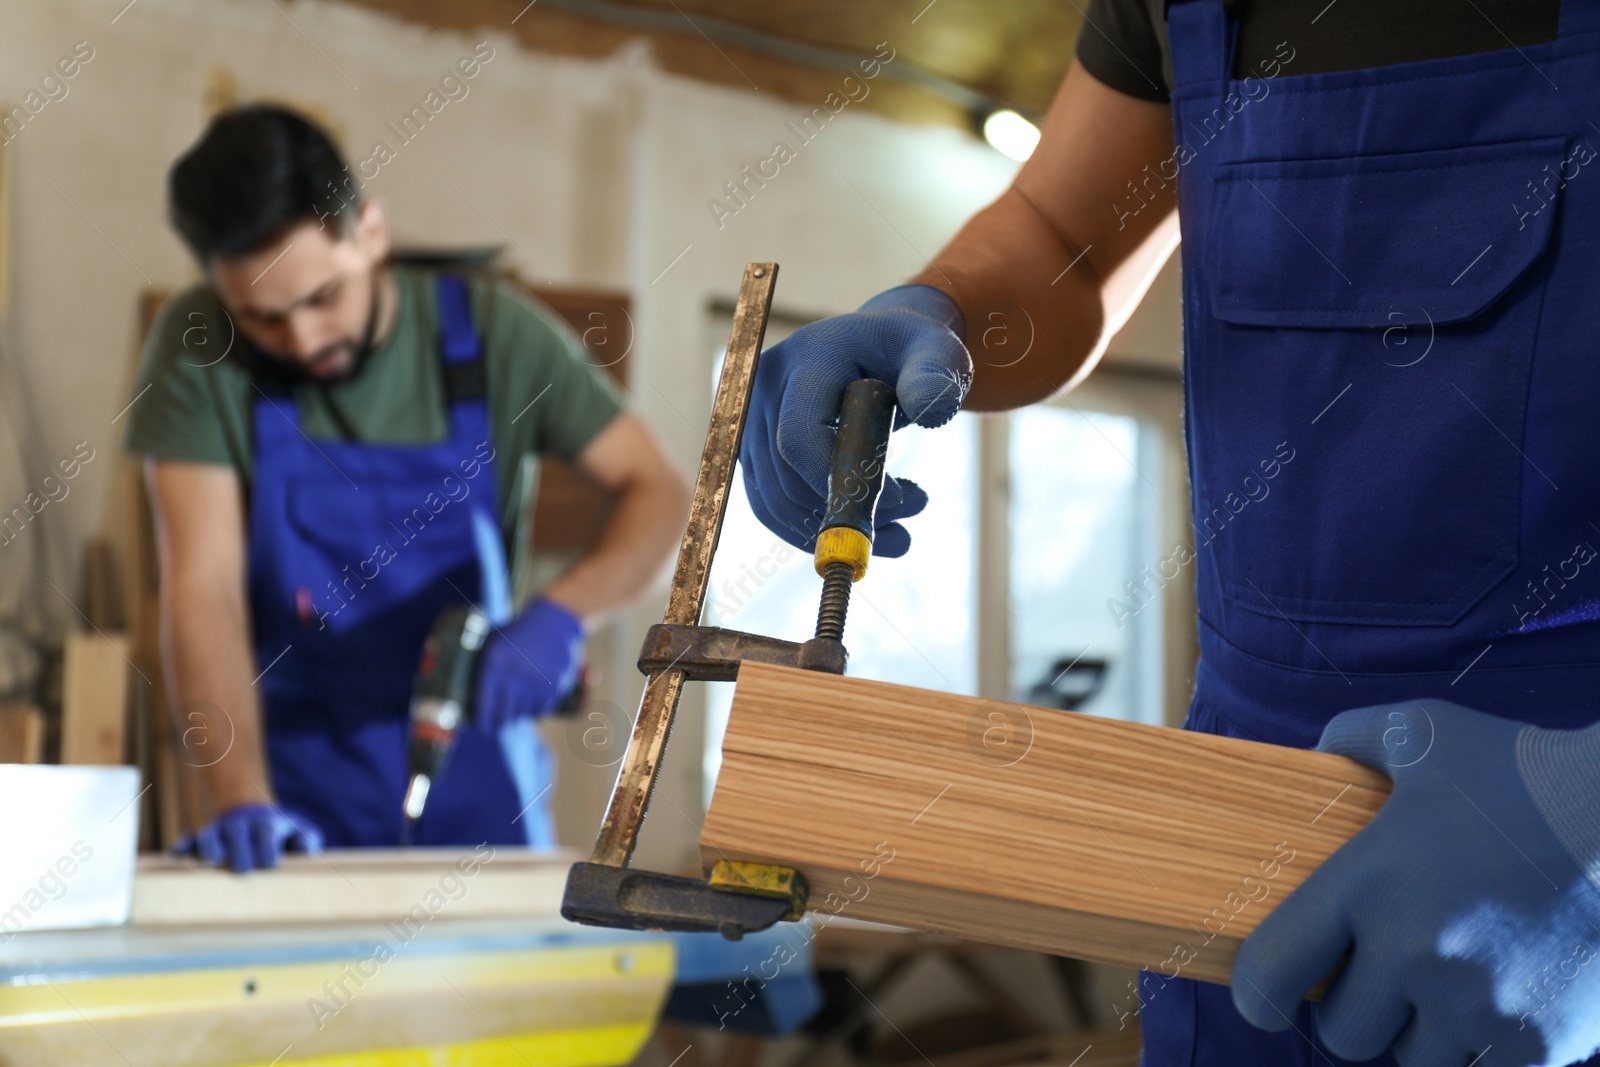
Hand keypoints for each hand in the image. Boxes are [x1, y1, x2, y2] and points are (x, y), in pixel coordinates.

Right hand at [174, 802, 323, 873]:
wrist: (252, 816)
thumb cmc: (281, 834)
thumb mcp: (300, 831)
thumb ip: (309, 839)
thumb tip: (304, 850)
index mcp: (266, 825)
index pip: (265, 832)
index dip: (267, 847)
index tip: (271, 863)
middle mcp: (240, 826)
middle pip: (236, 833)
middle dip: (239, 850)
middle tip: (244, 869)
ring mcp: (219, 832)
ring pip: (209, 835)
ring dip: (210, 846)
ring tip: (214, 860)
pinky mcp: (201, 840)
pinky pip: (188, 840)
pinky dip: (182, 847)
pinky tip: (177, 855)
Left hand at [472, 596, 582, 731]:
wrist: (554, 622)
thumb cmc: (518, 631)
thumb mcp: (494, 640)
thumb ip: (478, 660)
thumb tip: (457, 681)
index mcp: (494, 662)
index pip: (483, 704)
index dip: (480, 721)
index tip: (479, 726)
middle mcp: (514, 675)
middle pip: (502, 715)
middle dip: (496, 723)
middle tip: (494, 724)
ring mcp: (535, 682)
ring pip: (521, 714)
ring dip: (516, 715)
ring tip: (513, 708)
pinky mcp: (553, 687)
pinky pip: (539, 710)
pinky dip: (534, 710)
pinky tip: (530, 702)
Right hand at [739, 284, 970, 556]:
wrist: (879, 345)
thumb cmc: (910, 349)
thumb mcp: (935, 352)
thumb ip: (935, 375)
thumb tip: (930, 410)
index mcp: (806, 358)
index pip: (800, 435)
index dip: (843, 481)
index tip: (899, 501)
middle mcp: (765, 387)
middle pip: (788, 475)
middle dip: (848, 512)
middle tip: (908, 523)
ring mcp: (751, 420)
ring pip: (777, 500)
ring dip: (834, 529)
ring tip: (897, 532)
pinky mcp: (753, 449)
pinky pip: (772, 505)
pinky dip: (814, 529)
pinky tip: (864, 532)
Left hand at [1234, 699, 1599, 1066]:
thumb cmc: (1529, 770)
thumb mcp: (1426, 733)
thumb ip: (1354, 738)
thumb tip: (1314, 755)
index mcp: (1367, 881)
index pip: (1269, 969)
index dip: (1257, 994)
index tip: (1264, 999)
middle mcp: (1414, 950)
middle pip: (1345, 1033)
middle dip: (1358, 1012)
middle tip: (1384, 978)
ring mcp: (1479, 1004)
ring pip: (1416, 1060)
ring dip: (1424, 1034)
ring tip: (1453, 982)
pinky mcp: (1541, 1044)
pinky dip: (1488, 1052)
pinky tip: (1503, 1002)